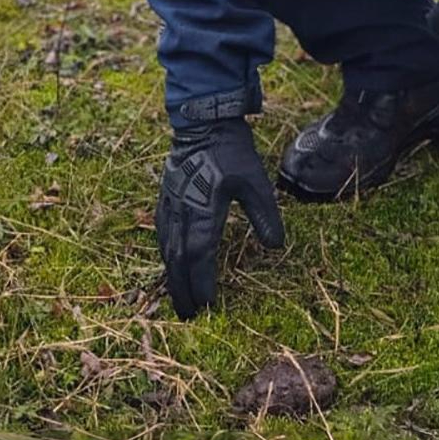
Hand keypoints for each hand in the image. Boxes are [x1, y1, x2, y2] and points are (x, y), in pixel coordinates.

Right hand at [154, 117, 285, 317]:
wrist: (202, 123)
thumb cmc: (231, 152)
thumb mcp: (255, 182)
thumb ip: (265, 215)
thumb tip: (277, 246)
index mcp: (202, 211)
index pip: (199, 256)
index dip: (202, 282)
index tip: (209, 305)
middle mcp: (181, 212)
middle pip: (178, 261)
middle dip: (183, 290)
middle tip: (189, 316)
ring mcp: (169, 206)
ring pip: (166, 250)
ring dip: (172, 277)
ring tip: (179, 300)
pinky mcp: (165, 199)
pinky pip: (161, 235)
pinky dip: (166, 256)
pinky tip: (170, 265)